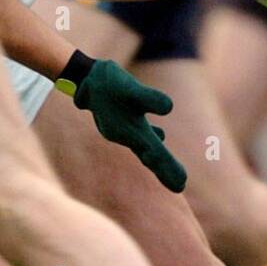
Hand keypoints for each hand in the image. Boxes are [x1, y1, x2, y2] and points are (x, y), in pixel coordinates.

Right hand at [72, 60, 186, 192]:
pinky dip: (151, 139)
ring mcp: (121, 130)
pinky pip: (140, 135)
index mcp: (130, 132)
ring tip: (171, 170)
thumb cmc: (107, 82)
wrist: (85, 79)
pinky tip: (161, 135)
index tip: (181, 185)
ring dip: (158, 159)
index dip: (168, 169)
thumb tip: (169, 108)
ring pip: (145, 147)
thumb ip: (149, 98)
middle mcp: (125, 136)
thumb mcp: (130, 88)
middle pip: (150, 156)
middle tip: (180, 186)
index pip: (154, 155)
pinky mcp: (120, 122)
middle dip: (164, 170)